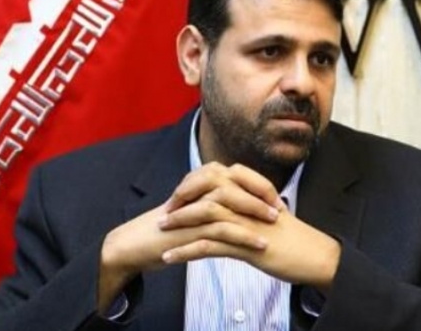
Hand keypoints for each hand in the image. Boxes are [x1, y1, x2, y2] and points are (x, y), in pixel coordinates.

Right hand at [97, 162, 292, 310]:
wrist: (138, 243)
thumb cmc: (167, 229)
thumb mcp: (195, 212)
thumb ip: (216, 203)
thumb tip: (244, 205)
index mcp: (200, 180)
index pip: (238, 174)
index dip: (260, 186)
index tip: (279, 201)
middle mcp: (197, 187)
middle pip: (236, 182)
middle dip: (262, 196)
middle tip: (282, 210)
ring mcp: (192, 206)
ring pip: (230, 202)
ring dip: (255, 214)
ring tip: (275, 227)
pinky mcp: (189, 227)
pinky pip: (221, 227)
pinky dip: (244, 235)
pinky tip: (260, 245)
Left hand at [159, 164, 341, 291]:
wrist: (316, 256)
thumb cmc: (293, 237)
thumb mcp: (267, 213)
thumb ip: (248, 203)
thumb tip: (229, 202)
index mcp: (252, 190)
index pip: (215, 175)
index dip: (193, 183)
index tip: (178, 195)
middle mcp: (247, 201)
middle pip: (205, 188)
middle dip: (180, 199)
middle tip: (164, 212)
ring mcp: (246, 221)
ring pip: (204, 214)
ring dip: (178, 223)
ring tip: (161, 231)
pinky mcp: (246, 245)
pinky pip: (208, 245)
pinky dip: (185, 251)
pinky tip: (170, 258)